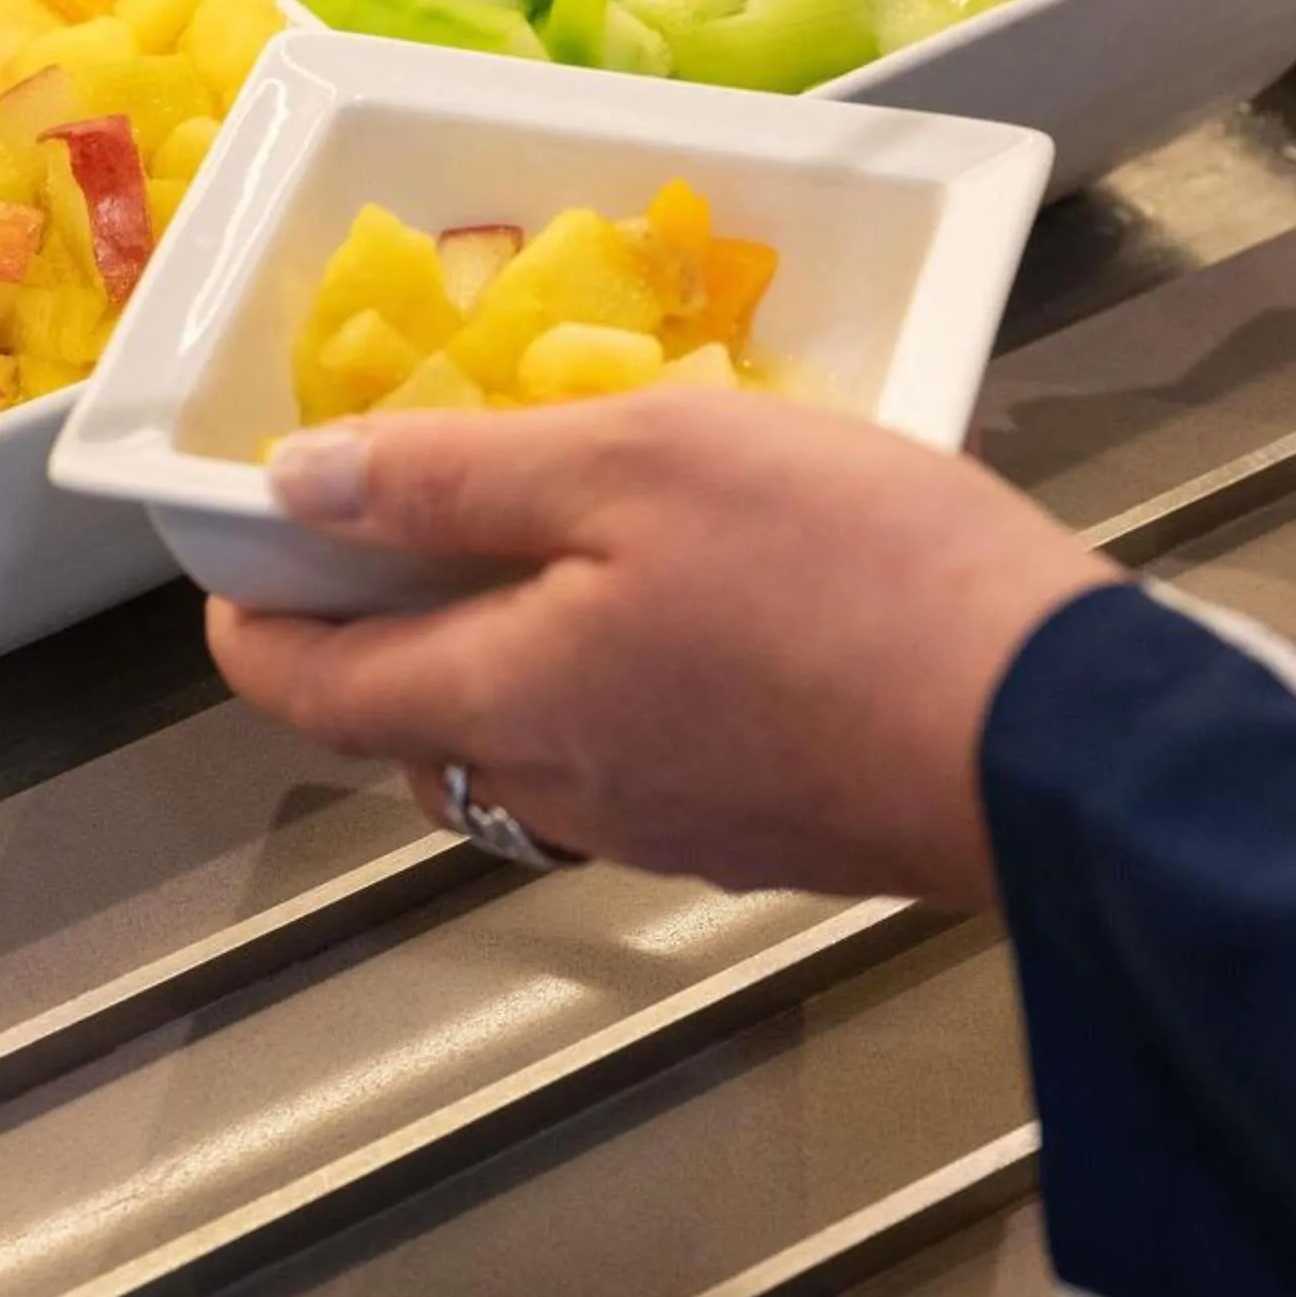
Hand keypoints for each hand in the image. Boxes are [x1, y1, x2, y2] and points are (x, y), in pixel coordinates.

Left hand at [204, 393, 1115, 905]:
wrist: (1061, 734)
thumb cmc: (843, 574)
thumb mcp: (633, 462)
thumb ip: (452, 479)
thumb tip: (293, 489)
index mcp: (504, 702)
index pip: (310, 690)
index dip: (250, 623)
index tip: (235, 566)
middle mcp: (563, 791)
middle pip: (412, 726)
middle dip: (376, 637)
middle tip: (396, 526)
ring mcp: (670, 827)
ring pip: (523, 748)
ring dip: (497, 660)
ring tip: (546, 545)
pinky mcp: (766, 834)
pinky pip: (631, 762)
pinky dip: (604, 688)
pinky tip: (683, 608)